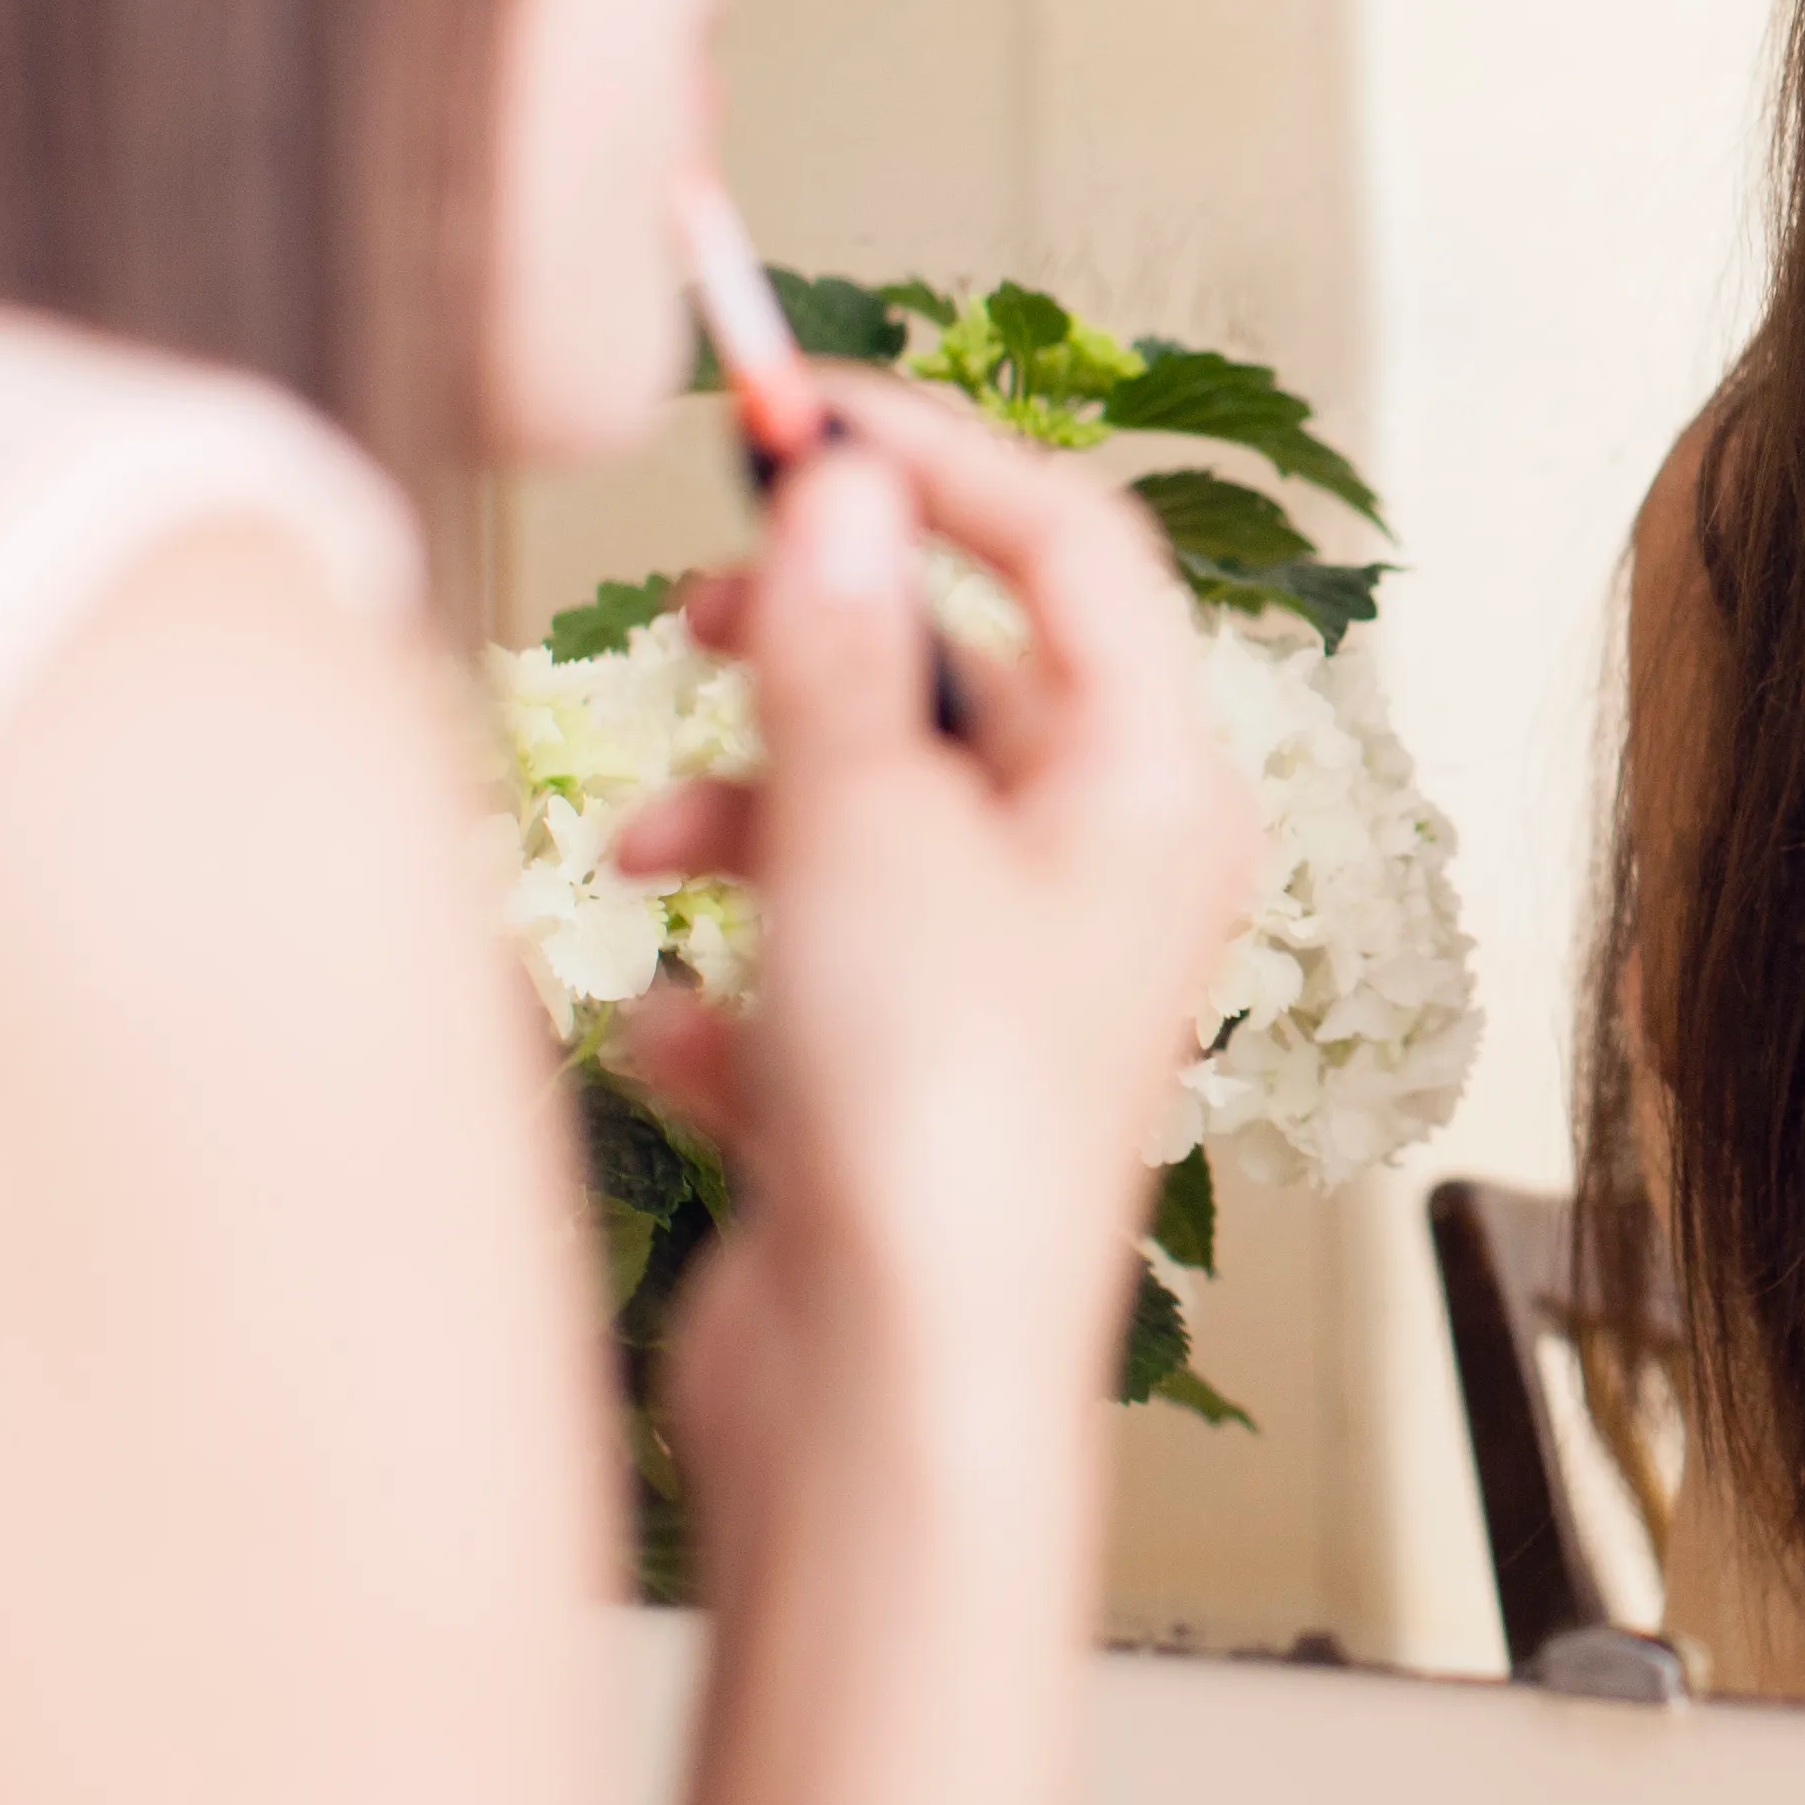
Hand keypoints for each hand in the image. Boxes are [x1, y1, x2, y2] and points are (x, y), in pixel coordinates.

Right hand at [611, 373, 1247, 1411]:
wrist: (892, 1393)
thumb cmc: (931, 1122)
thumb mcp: (868, 829)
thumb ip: (845, 648)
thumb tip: (850, 491)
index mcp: (1157, 795)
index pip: (1074, 549)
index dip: (939, 457)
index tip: (799, 412)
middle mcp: (1107, 879)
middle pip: (967, 676)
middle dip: (822, 637)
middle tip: (699, 604)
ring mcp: (1012, 985)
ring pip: (870, 814)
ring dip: (746, 802)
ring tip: (647, 843)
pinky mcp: (913, 1084)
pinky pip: (808, 966)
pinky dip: (730, 974)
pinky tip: (680, 1034)